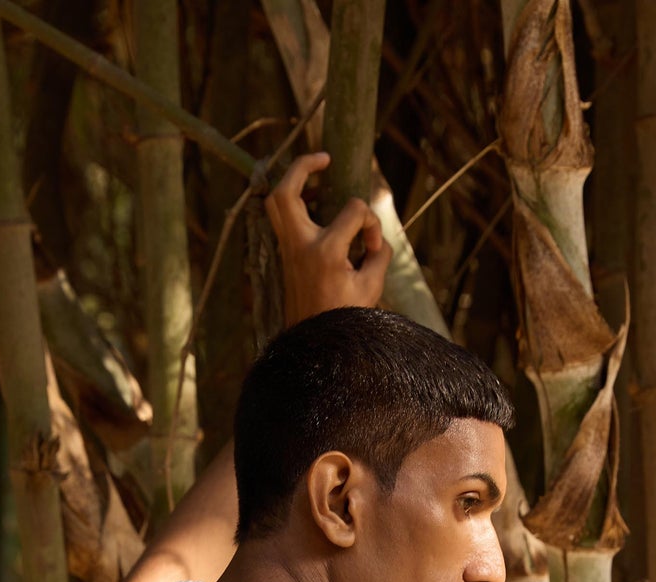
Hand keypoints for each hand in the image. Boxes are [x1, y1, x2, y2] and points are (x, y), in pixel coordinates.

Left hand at [266, 151, 392, 324]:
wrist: (315, 348)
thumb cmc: (345, 320)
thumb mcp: (372, 287)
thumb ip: (379, 255)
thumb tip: (375, 235)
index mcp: (325, 253)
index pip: (354, 211)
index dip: (371, 222)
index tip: (374, 247)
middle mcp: (301, 246)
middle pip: (287, 192)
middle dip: (303, 166)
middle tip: (325, 159)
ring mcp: (289, 251)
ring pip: (276, 202)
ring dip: (293, 182)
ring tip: (316, 175)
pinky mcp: (286, 256)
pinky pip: (282, 218)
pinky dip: (295, 204)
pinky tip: (313, 201)